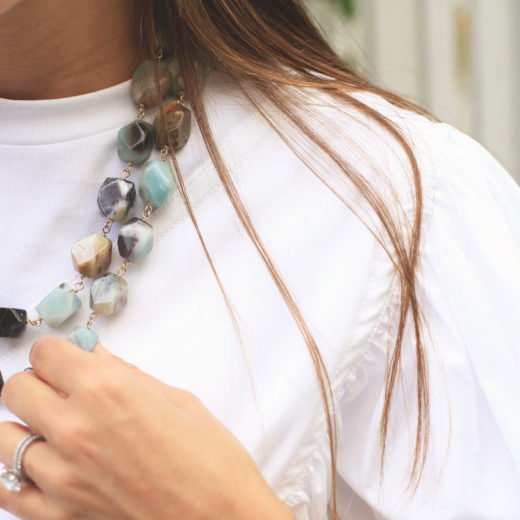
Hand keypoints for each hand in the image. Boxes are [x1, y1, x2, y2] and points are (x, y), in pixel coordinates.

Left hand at [0, 336, 293, 519]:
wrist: (223, 519)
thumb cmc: (212, 462)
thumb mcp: (178, 400)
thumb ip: (128, 374)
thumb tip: (97, 356)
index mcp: (109, 391)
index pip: (45, 353)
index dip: (56, 351)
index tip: (66, 357)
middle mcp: (77, 429)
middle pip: (17, 388)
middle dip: (37, 381)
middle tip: (62, 388)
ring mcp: (62, 477)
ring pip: (5, 437)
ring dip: (27, 426)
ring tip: (57, 429)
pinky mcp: (59, 515)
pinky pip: (8, 490)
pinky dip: (19, 473)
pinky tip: (47, 466)